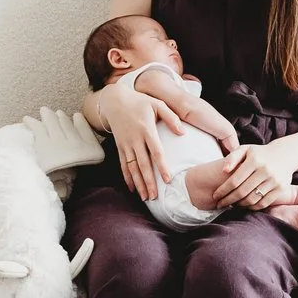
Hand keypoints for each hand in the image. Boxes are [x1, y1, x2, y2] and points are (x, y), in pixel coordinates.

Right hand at [106, 83, 186, 200]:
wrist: (115, 100)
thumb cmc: (140, 101)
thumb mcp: (158, 104)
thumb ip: (171, 118)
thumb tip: (183, 133)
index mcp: (147, 129)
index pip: (156, 151)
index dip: (161, 166)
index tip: (167, 179)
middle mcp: (135, 139)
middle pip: (143, 164)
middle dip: (148, 182)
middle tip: (154, 197)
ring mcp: (126, 144)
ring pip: (132, 168)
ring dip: (138, 183)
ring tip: (145, 198)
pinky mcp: (120, 146)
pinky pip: (123, 165)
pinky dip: (127, 177)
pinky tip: (132, 189)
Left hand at [211, 142, 293, 210]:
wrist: (285, 154)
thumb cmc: (259, 153)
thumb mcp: (246, 149)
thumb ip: (232, 157)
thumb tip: (224, 170)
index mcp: (254, 160)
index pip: (234, 181)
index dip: (223, 191)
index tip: (215, 196)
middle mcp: (265, 171)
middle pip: (242, 192)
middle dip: (228, 200)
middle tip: (219, 204)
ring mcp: (274, 181)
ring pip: (252, 200)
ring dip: (239, 205)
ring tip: (231, 205)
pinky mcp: (281, 189)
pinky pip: (263, 203)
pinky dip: (252, 207)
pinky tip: (245, 205)